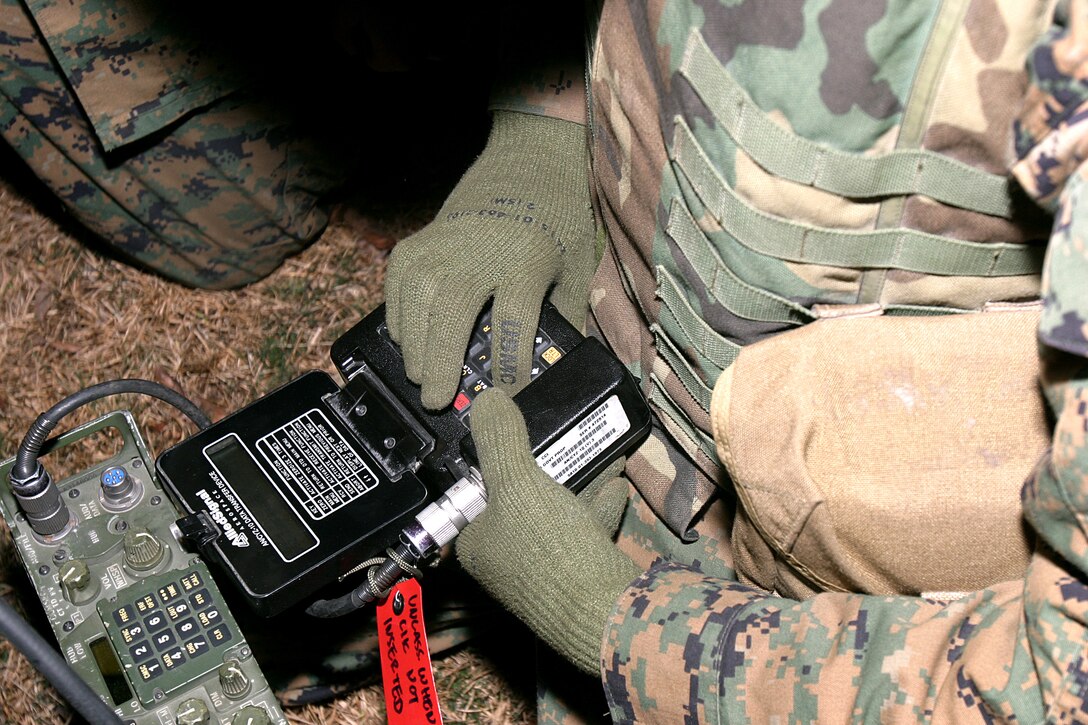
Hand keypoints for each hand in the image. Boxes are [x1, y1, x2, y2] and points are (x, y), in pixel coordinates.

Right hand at [384, 111, 596, 409]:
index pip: (514, 324)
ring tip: (421, 375)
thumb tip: (558, 370)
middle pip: (452, 311)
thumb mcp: (577, 268)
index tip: (506, 395)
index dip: (509, 368)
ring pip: (417, 299)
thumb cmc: (560, 220)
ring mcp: (445, 242)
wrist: (532, 162)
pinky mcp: (420, 238)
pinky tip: (408, 340)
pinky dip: (398, 315)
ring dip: (415, 344)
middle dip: (441, 361)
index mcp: (529, 260)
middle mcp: (481, 250)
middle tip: (436, 399)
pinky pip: (397, 284)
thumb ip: (565, 317)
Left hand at [456, 389, 639, 674]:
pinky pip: (582, 531)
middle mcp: (502, 561)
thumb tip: (486, 400)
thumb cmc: (547, 544)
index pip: (471, 493)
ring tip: (593, 450)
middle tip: (554, 436)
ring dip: (574, 480)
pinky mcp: (576, 577)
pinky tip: (616, 483)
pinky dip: (597, 505)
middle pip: (516, 502)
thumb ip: (499, 438)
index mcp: (474, 544)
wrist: (606, 609)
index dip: (488, 460)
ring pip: (553, 514)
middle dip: (540, 466)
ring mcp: (541, 572)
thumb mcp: (516, 480)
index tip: (510, 432)